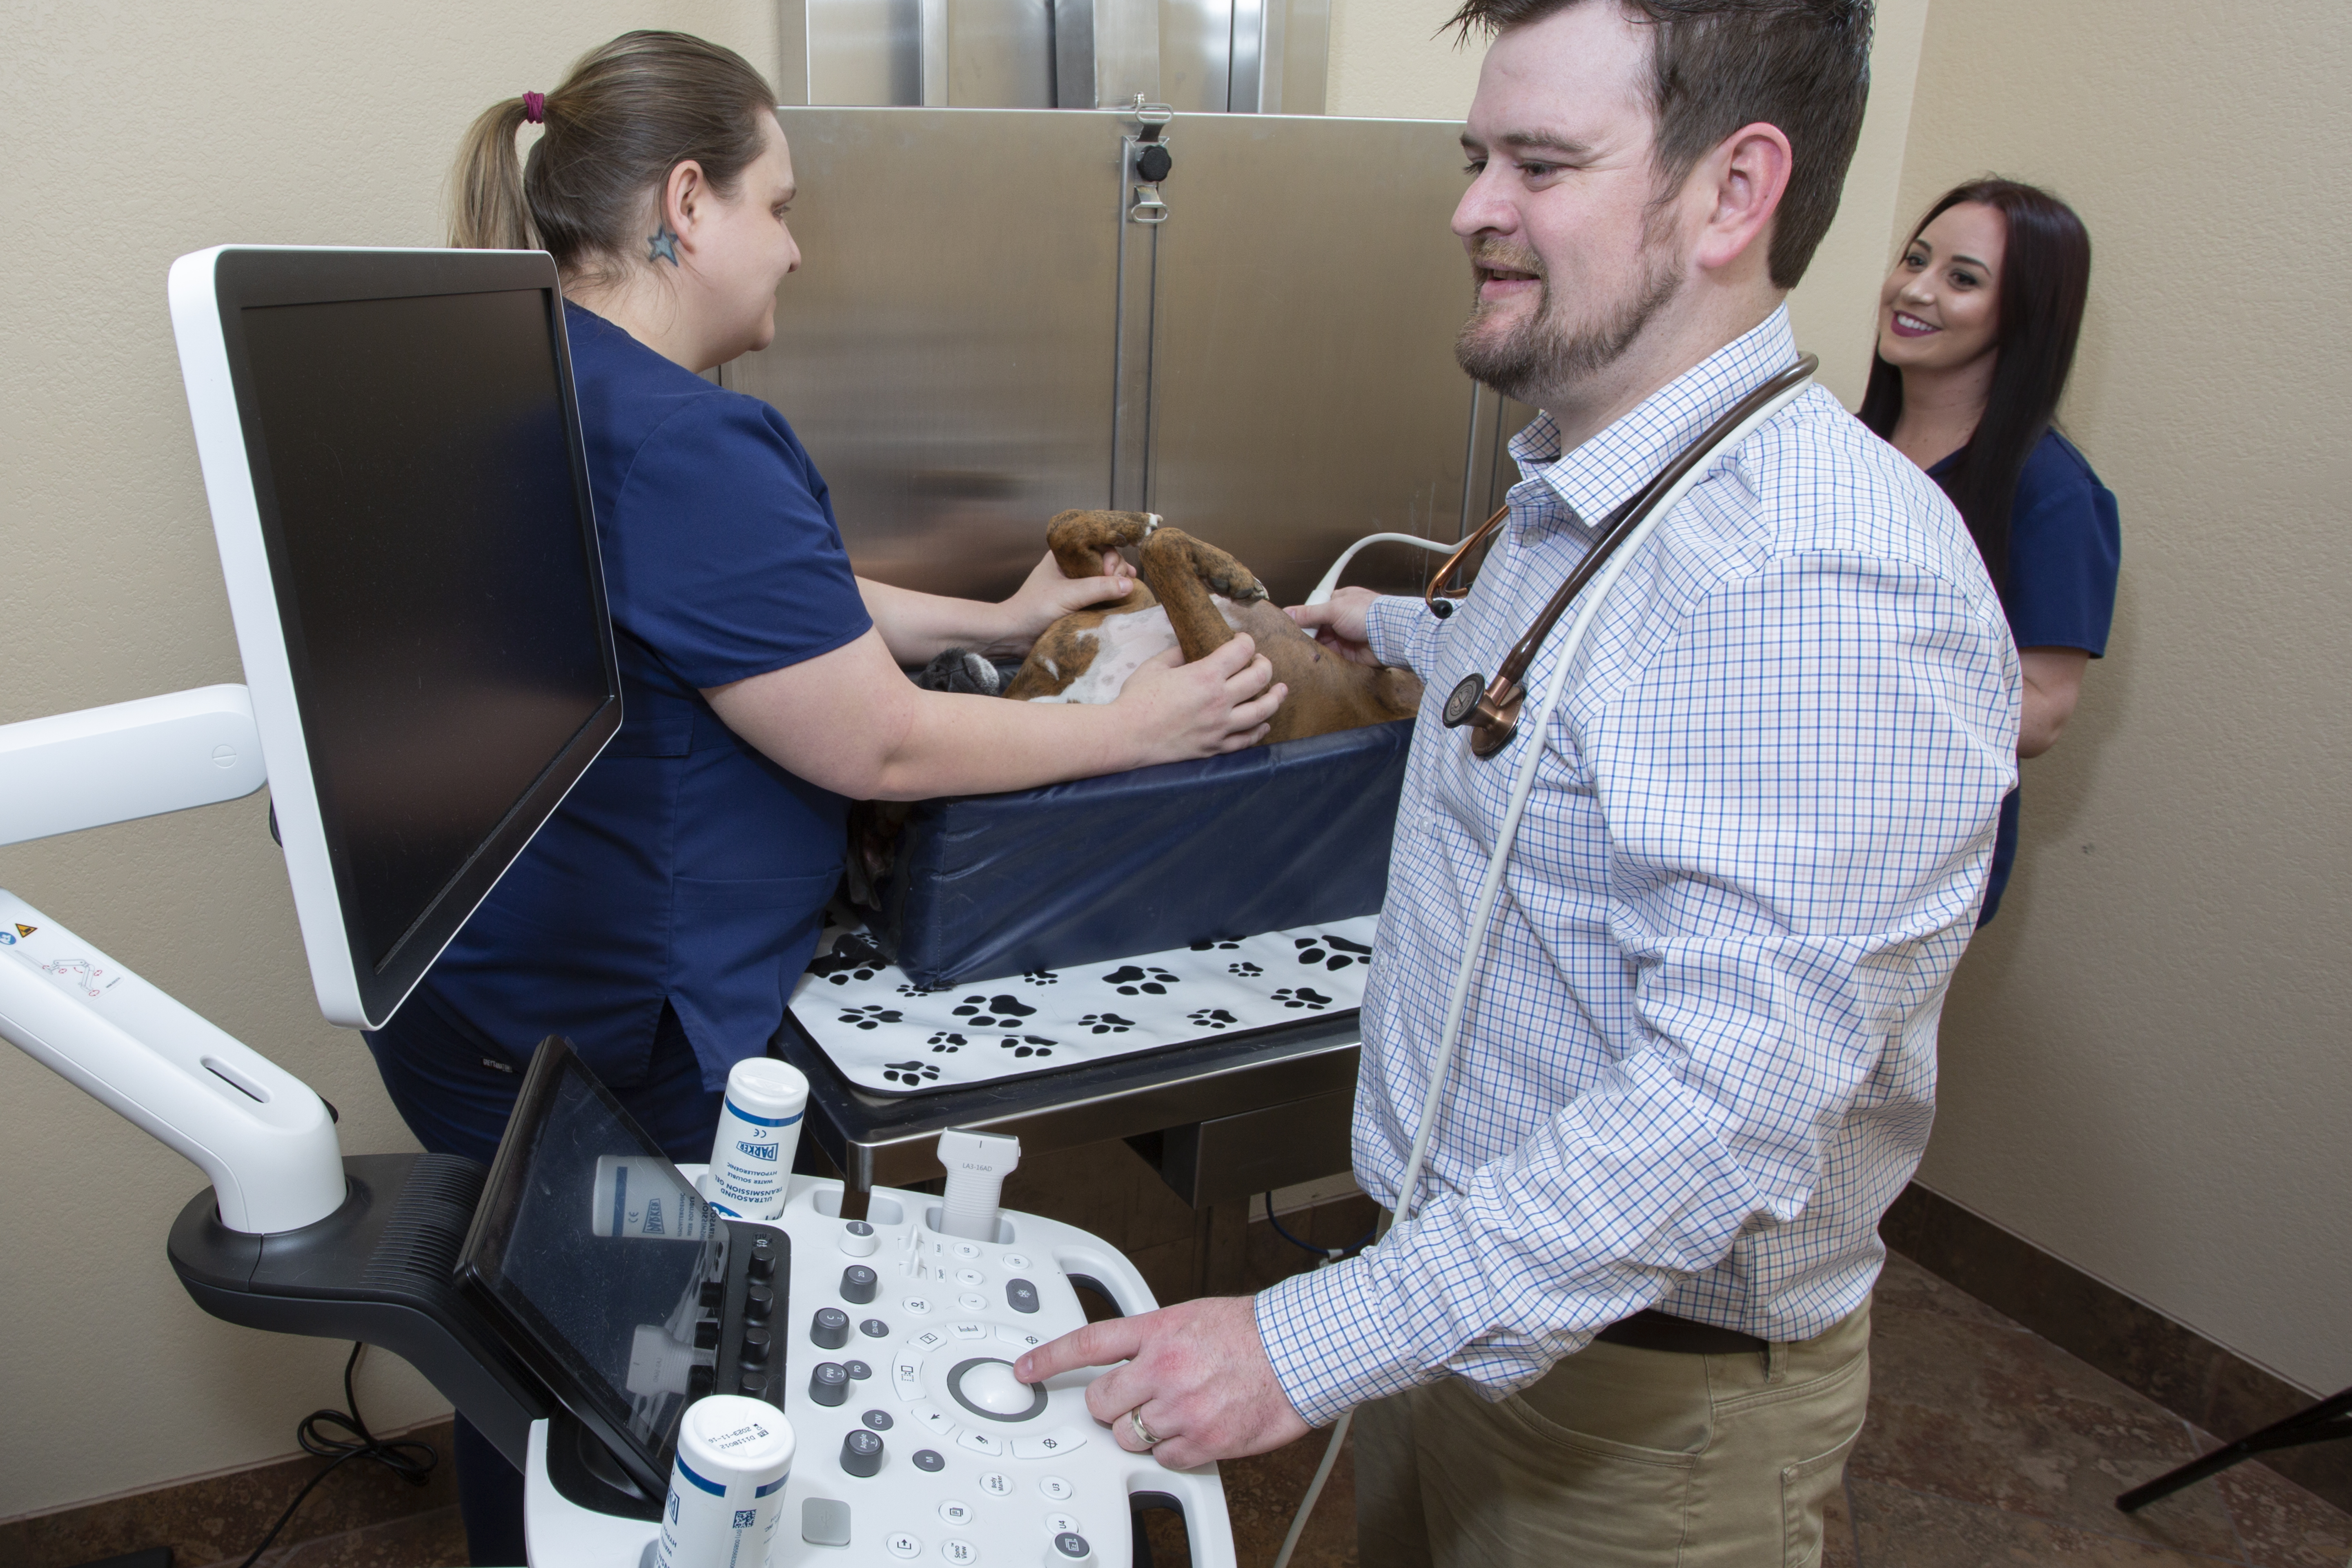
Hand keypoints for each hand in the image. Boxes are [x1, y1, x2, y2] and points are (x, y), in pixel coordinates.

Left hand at [993, 548, 1138, 651]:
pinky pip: (1101, 596)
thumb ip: (1097, 588)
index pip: (1097, 545)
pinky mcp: (1079, 603)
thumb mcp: (1067, 596)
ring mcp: (1076, 586)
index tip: (1111, 573)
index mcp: (1064, 556)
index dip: (1110, 556)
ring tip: (1127, 591)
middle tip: (1121, 584)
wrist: (1014, 635)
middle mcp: (1072, 568)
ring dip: (1118, 583)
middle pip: (1105, 561)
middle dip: (1117, 570)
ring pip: (1105, 579)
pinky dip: (1113, 597)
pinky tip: (1124, 599)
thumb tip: (1129, 584)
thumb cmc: (1033, 609)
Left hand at [1014, 1296, 1310, 1469]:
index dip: (1049, 1359)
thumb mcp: (1191, 1317)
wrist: (1298, 1352)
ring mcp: (1180, 1407)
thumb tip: (1125, 1359)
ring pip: (1129, 1437)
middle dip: (1112, 1405)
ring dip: (1144, 1430)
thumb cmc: (1251, 1333)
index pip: (1087, 1344)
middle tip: (1137, 1399)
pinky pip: (1165, 1459)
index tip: (1027, 1371)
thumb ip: (1153, 1339)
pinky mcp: (1202, 1440)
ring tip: (1177, 1411)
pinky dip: (1176, 1451)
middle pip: (1102, 1402)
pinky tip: (1197, 1429)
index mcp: (1157, 1330)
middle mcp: (1163, 1368)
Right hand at [1117, 635, 1284, 760]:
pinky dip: (1259, 730)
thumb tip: (1191, 648)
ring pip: (1262, 711)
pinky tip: (1264, 723)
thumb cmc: (1135, 699)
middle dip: (1265, 665)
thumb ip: (1178, 654)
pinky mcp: (1214, 747)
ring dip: (1275, 697)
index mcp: (1205, 675)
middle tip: (1261, 662)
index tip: (1243, 641)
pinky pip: (1246, 739)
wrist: (1125, 736)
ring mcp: (1220, 727)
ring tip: (1281, 690)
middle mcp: (1219, 701)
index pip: (1242, 651)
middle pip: (1260, 678)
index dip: (1247, 641)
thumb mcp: (1154, 666)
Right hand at [1285, 587, 1382, 667]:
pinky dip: (1322, 658)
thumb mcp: (1333, 608)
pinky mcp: (1349, 654)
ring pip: (1323, 643)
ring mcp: (1345, 637)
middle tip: (1291, 641)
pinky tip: (1309, 661)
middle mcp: (1342, 619)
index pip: (1315, 609)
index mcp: (1339, 602)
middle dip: (1306, 634)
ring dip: (1312, 647)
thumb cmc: (1367, 614)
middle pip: (1317, 627)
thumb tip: (1288, 612)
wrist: (1389, 634)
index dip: (1303, 617)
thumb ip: (1309, 613)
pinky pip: (1331, 657)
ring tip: (1295, 653)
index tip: (1290, 624)